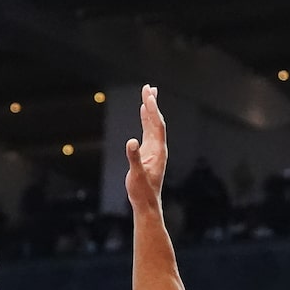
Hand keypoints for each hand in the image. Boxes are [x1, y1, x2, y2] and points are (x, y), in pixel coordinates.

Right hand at [124, 84, 166, 209]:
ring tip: (149, 94)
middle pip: (156, 121)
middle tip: (149, 87)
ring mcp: (154, 149)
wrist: (147, 202)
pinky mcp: (149, 152)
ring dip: (150, 109)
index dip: (152, 110)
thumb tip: (131, 141)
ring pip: (153, 124)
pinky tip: (144, 112)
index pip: (156, 125)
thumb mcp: (136, 175)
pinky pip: (148, 131)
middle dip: (152, 104)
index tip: (147, 96)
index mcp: (158, 150)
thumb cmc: (142, 191)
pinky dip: (146, 119)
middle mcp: (158, 147)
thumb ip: (134, 158)